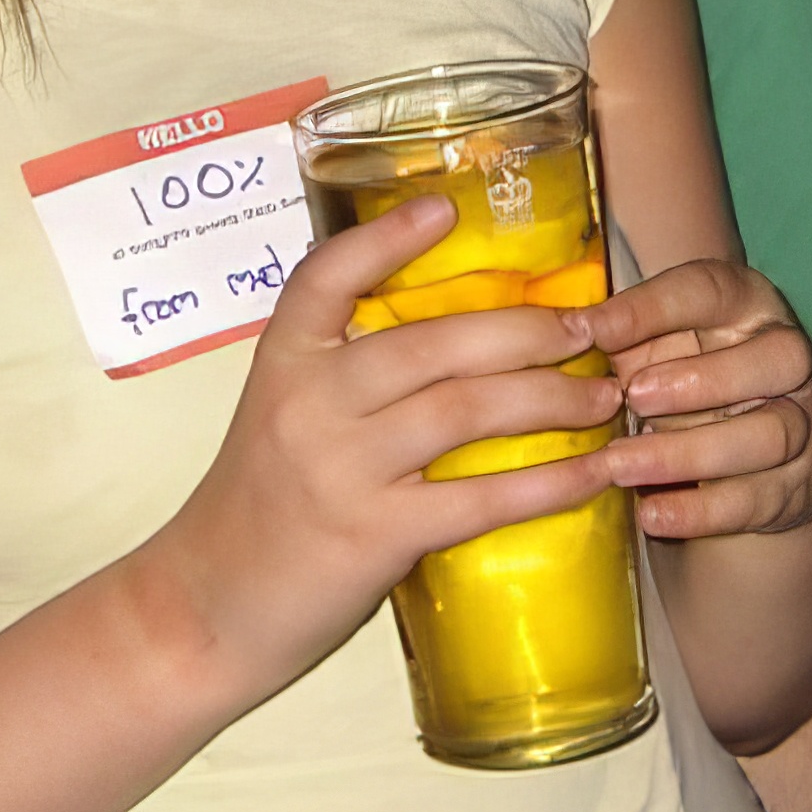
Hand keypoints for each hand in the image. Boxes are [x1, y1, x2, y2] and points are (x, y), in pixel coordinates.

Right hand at [152, 195, 622, 708]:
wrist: (207, 603)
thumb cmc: (260, 500)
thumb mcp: (284, 410)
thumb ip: (345, 371)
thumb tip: (455, 337)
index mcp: (283, 359)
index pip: (325, 276)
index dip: (386, 238)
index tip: (446, 208)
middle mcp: (309, 402)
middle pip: (432, 343)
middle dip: (525, 330)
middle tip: (588, 327)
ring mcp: (342, 467)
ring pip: (466, 409)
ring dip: (551, 398)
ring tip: (605, 393)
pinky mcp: (376, 534)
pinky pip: (479, 497)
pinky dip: (547, 482)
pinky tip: (590, 473)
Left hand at [579, 260, 811, 541]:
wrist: (757, 451)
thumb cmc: (684, 371)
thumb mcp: (656, 343)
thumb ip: (623, 334)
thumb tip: (572, 330)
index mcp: (747, 303)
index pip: (711, 290)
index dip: (653, 308)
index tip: (596, 330)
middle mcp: (786, 356)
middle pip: (772, 359)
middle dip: (698, 379)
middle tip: (632, 397)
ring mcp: (804, 423)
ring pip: (769, 434)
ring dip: (689, 451)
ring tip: (622, 465)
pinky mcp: (798, 487)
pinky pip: (757, 499)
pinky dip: (701, 510)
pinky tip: (651, 513)